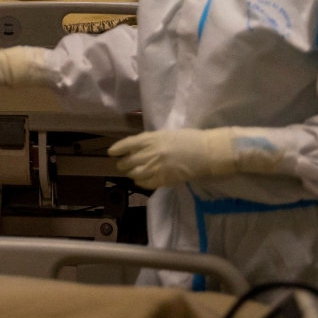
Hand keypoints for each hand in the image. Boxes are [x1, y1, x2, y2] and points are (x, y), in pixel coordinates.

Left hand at [108, 129, 235, 188]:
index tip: (111, 152)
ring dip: (130, 173)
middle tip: (122, 164)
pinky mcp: (163, 179)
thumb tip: (139, 147)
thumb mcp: (166, 134)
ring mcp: (156, 167)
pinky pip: (145, 183)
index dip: (117, 149)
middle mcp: (150, 153)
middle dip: (123, 163)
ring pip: (134, 173)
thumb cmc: (189, 139)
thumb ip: (151, 141)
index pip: (127, 144)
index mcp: (151, 138)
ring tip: (131, 173)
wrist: (206, 152)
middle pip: (128, 161)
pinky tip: (140, 180)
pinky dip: (140, 182)